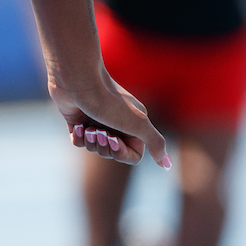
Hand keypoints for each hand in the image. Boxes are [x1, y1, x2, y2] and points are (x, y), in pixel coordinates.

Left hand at [49, 69, 170, 168]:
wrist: (79, 81)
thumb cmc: (109, 101)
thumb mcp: (138, 123)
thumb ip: (155, 143)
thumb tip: (167, 165)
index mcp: (134, 123)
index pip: (133, 155)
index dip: (122, 153)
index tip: (115, 140)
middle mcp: (117, 123)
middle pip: (113, 153)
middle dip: (105, 146)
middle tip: (99, 131)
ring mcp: (97, 122)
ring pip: (95, 148)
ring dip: (91, 141)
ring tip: (88, 128)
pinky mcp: (79, 121)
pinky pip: (79, 142)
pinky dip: (79, 137)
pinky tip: (78, 126)